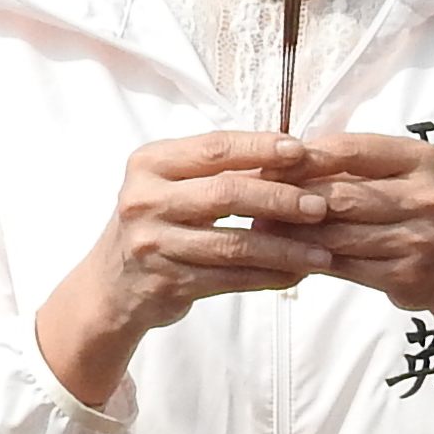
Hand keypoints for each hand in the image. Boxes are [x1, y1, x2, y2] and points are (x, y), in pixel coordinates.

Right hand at [33, 130, 330, 406]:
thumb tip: (292, 155)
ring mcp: (153, 244)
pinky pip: (231, 279)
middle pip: (226, 194)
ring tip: (322, 251)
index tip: (303, 151)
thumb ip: (216, 169)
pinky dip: (269, 277)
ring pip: (233, 244)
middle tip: (321, 205)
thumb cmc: (156, 223)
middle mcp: (145, 200)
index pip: (214, 148)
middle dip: (280, 198)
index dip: (261, 148)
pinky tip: (298, 274)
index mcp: (150, 164)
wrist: (111, 286)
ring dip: (284, 248)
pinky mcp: (167, 282)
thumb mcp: (170, 184)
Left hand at [254, 131, 433, 394]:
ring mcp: (421, 238)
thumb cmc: (410, 209)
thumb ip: (346, 165)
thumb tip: (273, 160)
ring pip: (338, 234)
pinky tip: (285, 254)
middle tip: (248, 199)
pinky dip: (310, 259)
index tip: (263, 161)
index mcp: (421, 159)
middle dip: (291, 198)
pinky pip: (346, 265)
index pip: (350, 150)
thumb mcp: (395, 175)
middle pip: (341, 194)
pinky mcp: (408, 275)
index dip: (303, 157)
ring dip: (292, 233)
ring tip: (257, 227)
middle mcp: (428, 197)